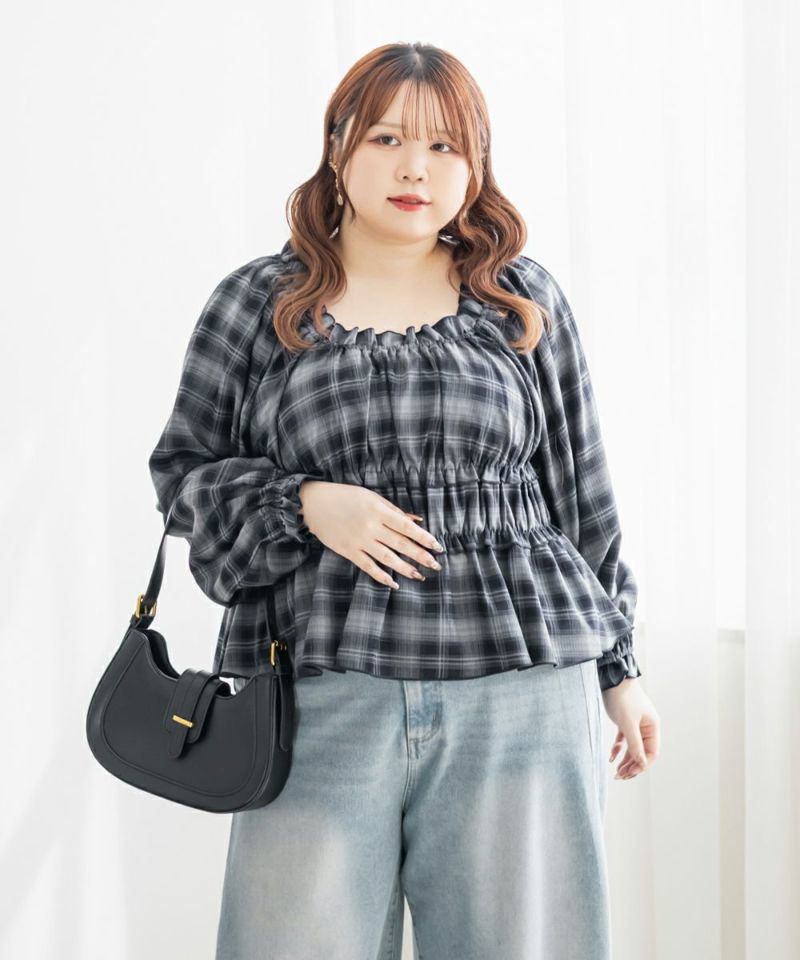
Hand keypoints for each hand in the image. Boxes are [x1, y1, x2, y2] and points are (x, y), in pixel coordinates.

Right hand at [297, 480, 444, 588]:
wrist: (313, 503)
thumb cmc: (345, 496)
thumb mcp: (371, 497)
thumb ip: (394, 510)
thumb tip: (417, 521)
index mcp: (378, 510)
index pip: (406, 527)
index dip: (423, 538)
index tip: (437, 546)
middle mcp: (370, 527)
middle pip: (401, 544)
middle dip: (420, 556)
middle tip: (436, 565)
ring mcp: (358, 541)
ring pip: (387, 558)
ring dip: (405, 568)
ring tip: (420, 576)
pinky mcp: (348, 551)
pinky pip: (368, 566)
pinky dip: (381, 576)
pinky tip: (394, 583)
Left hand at [601, 677, 659, 780]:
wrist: (611, 678)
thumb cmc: (622, 698)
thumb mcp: (628, 723)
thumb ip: (635, 743)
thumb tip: (642, 764)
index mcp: (652, 727)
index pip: (651, 753)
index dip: (641, 765)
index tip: (629, 774)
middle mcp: (646, 727)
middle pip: (642, 752)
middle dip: (632, 766)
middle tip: (620, 777)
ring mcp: (635, 724)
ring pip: (632, 747)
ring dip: (625, 760)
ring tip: (616, 773)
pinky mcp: (624, 721)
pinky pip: (624, 739)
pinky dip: (618, 749)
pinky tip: (611, 757)